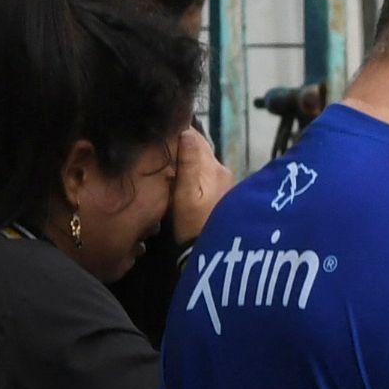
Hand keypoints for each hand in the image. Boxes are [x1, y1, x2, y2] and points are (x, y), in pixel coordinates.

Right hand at [170, 126, 233, 244]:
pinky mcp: (226, 196)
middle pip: (201, 150)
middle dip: (183, 147)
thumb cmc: (194, 225)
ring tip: (170, 165)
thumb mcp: (185, 195)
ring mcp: (228, 184)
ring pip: (204, 163)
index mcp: (214, 167)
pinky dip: (196, 175)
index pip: (195, 138)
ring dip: (189, 161)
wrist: (213, 256)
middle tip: (162, 149)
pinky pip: (207, 176)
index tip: (161, 133)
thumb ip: (188, 163)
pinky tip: (184, 181)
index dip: (178, 133)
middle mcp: (224, 171)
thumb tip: (186, 132)